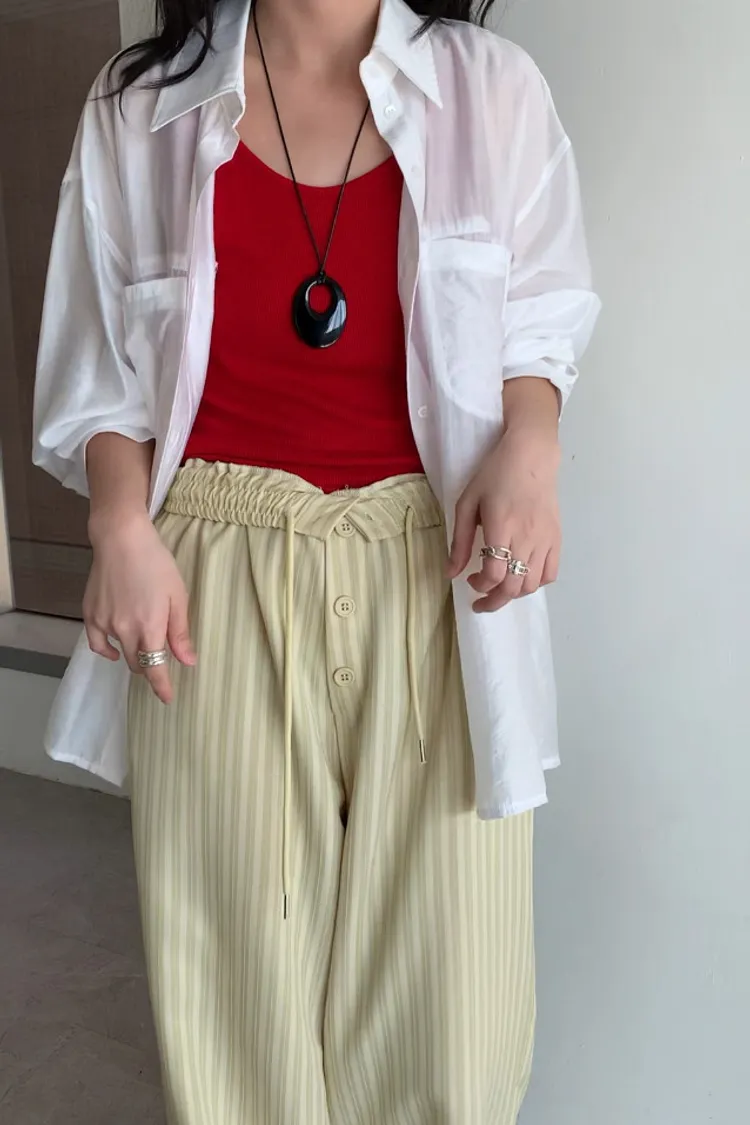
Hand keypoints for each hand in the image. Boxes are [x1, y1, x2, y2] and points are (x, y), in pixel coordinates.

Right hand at [83, 509, 195, 701]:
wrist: (121, 539)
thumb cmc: (156, 563)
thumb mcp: (177, 596)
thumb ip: (180, 632)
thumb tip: (187, 661)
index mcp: (150, 628)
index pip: (155, 669)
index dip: (161, 687)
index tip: (167, 698)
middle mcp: (125, 631)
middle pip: (138, 663)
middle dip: (150, 666)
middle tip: (160, 659)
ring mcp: (104, 623)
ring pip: (120, 653)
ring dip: (132, 655)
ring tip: (141, 644)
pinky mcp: (90, 614)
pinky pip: (97, 643)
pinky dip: (107, 650)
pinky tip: (116, 648)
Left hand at [447, 423, 561, 612]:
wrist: (531, 456)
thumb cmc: (495, 475)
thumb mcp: (467, 503)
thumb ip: (460, 541)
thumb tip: (451, 572)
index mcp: (501, 527)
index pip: (494, 574)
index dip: (480, 586)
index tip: (470, 579)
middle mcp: (526, 537)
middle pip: (513, 586)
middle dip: (494, 600)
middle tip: (481, 599)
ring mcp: (545, 540)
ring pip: (532, 585)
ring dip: (513, 594)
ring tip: (500, 588)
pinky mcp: (557, 538)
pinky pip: (551, 573)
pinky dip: (536, 583)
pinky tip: (522, 576)